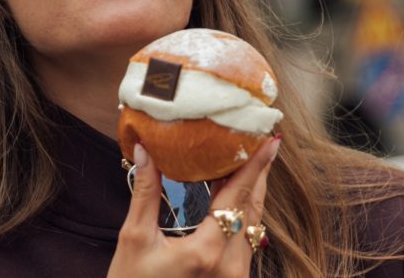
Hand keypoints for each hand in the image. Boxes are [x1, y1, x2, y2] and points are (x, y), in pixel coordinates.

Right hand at [108, 138, 280, 277]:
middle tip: (261, 140)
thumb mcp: (135, 237)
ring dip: (251, 191)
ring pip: (253, 223)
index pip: (237, 197)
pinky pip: (246, 237)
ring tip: (250, 159)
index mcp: (206, 251)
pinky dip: (243, 211)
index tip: (269, 141)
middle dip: (258, 172)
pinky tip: (234, 193)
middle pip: (252, 207)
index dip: (254, 166)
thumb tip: (147, 151)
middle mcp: (229, 266)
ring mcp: (233, 275)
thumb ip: (145, 192)